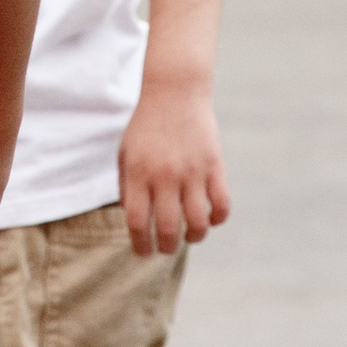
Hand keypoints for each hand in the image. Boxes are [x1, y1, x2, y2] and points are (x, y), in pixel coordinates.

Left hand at [117, 76, 228, 254]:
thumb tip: (135, 221)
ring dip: (194, 237)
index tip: (142, 252)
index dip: (139, 243)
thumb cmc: (145, 128)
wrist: (173, 94)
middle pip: (168, 227)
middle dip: (166, 246)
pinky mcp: (215, 167)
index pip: (136, 220)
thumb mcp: (125, 154)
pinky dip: (217, 219)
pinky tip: (209, 219)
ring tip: (189, 237)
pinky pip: (221, 204)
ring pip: (198, 221)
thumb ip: (127, 187)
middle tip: (165, 249)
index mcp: (137, 173)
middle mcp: (164, 176)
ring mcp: (192, 172)